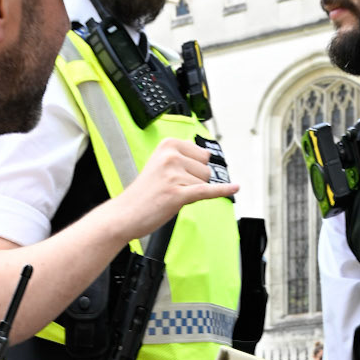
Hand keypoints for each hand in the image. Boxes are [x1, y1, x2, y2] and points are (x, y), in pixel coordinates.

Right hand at [115, 138, 238, 239]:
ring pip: (204, 183)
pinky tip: (234, 188)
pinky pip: (207, 191)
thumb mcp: (160, 164)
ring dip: (191, 193)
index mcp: (168, 145)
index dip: (194, 169)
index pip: (201, 154)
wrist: (125, 214)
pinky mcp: (178, 194)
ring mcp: (175, 175)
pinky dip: (223, 191)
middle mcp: (172, 156)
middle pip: (206, 168)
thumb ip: (181, 158)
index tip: (184, 175)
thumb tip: (207, 160)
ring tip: (171, 196)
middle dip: (195, 181)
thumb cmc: (142, 194)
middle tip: (173, 188)